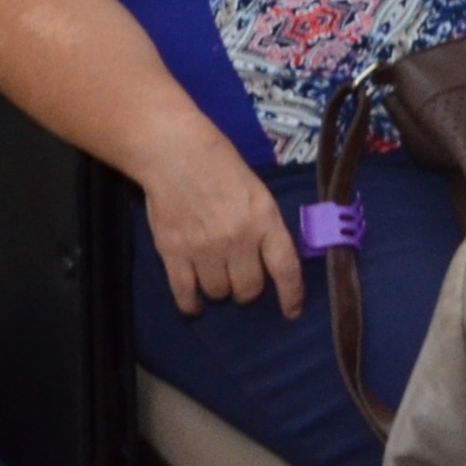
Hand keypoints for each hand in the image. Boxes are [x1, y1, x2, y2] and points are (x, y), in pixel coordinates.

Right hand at [135, 122, 302, 318]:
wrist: (176, 153)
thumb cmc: (221, 165)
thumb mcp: (257, 192)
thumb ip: (265, 226)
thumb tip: (272, 260)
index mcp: (265, 219)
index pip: (285, 268)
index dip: (291, 295)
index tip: (291, 311)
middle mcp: (238, 239)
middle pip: (249, 289)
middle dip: (248, 289)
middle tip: (240, 276)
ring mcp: (205, 249)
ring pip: (218, 293)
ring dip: (219, 289)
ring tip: (214, 274)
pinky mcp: (174, 254)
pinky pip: (186, 294)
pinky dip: (191, 304)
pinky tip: (193, 304)